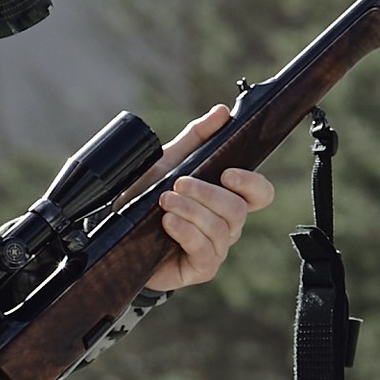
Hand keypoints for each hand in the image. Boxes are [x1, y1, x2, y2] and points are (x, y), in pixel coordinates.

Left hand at [146, 104, 271, 292]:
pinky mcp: (201, 267)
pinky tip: (167, 222)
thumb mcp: (168, 162)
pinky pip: (206, 251)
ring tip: (165, 202)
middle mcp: (227, 224)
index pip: (260, 193)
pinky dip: (186, 232)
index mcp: (226, 198)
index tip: (228, 173)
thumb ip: (196, 138)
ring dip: (191, 211)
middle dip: (207, 193)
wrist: (118, 233)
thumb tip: (222, 112)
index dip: (252, 184)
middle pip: (239, 210)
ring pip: (221, 229)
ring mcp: (216, 247)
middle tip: (178, 183)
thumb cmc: (148, 196)